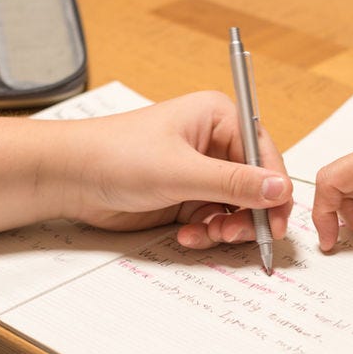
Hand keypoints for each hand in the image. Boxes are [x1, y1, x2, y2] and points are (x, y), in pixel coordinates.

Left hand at [0, 91, 292, 247]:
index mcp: (221, 118)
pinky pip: (215, 221)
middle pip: (256, 186)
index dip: (274, 190)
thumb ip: (234, 183)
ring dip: (226, 228)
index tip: (274, 222)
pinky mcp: (188, 197)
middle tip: (233, 234)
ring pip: (238, 209)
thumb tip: (280, 189)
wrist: (71, 178)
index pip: (265, 156)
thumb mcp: (181, 171)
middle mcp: (217, 144)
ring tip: (205, 234)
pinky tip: (186, 235)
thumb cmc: (118, 155)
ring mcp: (202, 173)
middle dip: (248, 215)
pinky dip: (206, 233)